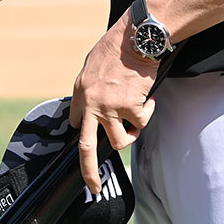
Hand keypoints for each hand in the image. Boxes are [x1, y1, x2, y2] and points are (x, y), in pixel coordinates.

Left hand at [69, 9, 158, 193]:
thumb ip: (91, 86)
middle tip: (93, 186)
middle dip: (89, 170)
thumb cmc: (117, 46)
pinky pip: (141, 122)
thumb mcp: (93, 65)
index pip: (76, 122)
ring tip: (136, 118)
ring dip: (131, 133)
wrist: (135, 37)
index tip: (86, 144)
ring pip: (120, 141)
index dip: (82, 133)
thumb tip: (94, 101)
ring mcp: (111, 108)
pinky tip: (147, 97)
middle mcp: (92, 103)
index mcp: (81, 91)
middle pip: (87, 147)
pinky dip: (148, 112)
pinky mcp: (131, 108)